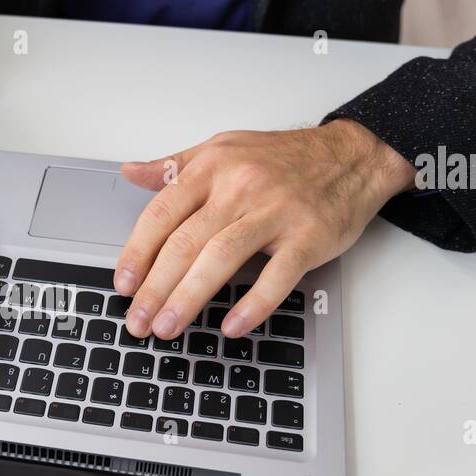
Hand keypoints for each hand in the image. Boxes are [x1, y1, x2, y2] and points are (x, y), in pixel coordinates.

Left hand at [115, 119, 413, 339]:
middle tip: (137, 321)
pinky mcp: (308, 236)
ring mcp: (275, 212)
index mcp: (213, 167)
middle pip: (185, 243)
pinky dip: (253, 304)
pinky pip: (277, 275)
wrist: (353, 155)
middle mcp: (240, 187)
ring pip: (221, 258)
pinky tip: (231, 326)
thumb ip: (175, 166)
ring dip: (189, 298)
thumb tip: (131, 172)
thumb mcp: (224, 149)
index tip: (123, 284)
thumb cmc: (284, 158)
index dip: (138, 252)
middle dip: (155, 287)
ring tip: (167, 327)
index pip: (162, 213)